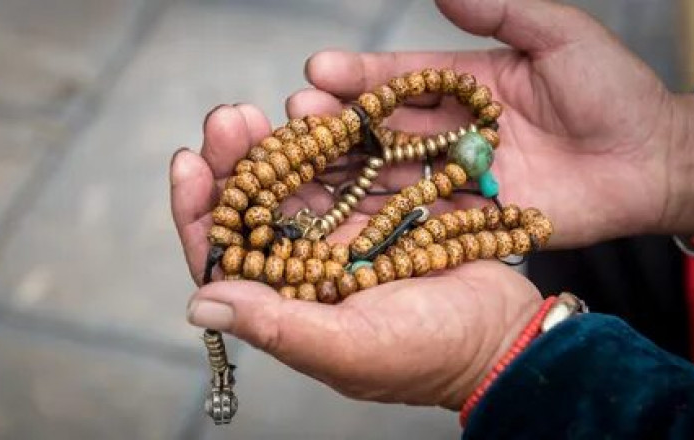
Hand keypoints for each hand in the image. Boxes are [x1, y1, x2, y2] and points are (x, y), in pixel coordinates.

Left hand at [171, 114, 542, 407]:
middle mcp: (303, 268)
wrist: (504, 333)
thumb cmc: (430, 354)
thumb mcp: (353, 347)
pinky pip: (339, 170)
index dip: (198, 211)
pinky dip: (323, 142)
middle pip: (252, 210)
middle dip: (233, 163)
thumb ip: (279, 327)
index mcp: (285, 304)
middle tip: (230, 118)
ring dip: (274, 144)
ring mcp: (339, 237)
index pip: (222, 257)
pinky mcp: (375, 213)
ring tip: (269, 107)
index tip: (189, 163)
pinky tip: (318, 115)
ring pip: (291, 183)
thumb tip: (199, 303)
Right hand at [287, 0, 693, 245]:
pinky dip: (377, 220)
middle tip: (295, 116)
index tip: (318, 69)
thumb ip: (501, 10)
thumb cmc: (613, 91)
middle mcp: (449, 133)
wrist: (651, 161)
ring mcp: (455, 180)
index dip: (358, 75)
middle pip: (380, 129)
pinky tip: (338, 218)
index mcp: (462, 86)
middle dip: (335, 124)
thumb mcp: (557, 36)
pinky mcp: (468, 221)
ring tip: (298, 166)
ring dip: (343, 171)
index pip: (398, 79)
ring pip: (386, 175)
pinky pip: (416, 221)